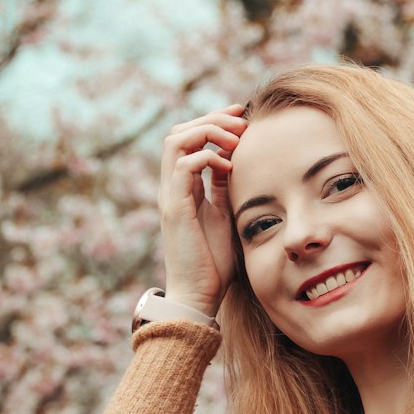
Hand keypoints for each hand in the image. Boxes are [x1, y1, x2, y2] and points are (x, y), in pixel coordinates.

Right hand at [157, 104, 246, 315]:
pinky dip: (207, 157)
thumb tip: (234, 164)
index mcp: (184, 187)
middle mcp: (173, 187)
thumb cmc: (215, 263)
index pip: (189, 139)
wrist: (199, 295)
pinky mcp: (175, 208)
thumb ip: (224, 189)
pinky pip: (183, 166)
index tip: (242, 118)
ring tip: (235, 138)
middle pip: (179, 131)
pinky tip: (229, 167)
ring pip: (175, 141)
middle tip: (241, 120)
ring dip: (208, 131)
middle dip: (211, 118)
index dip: (214, 122)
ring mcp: (171, 196)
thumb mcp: (225, 215)